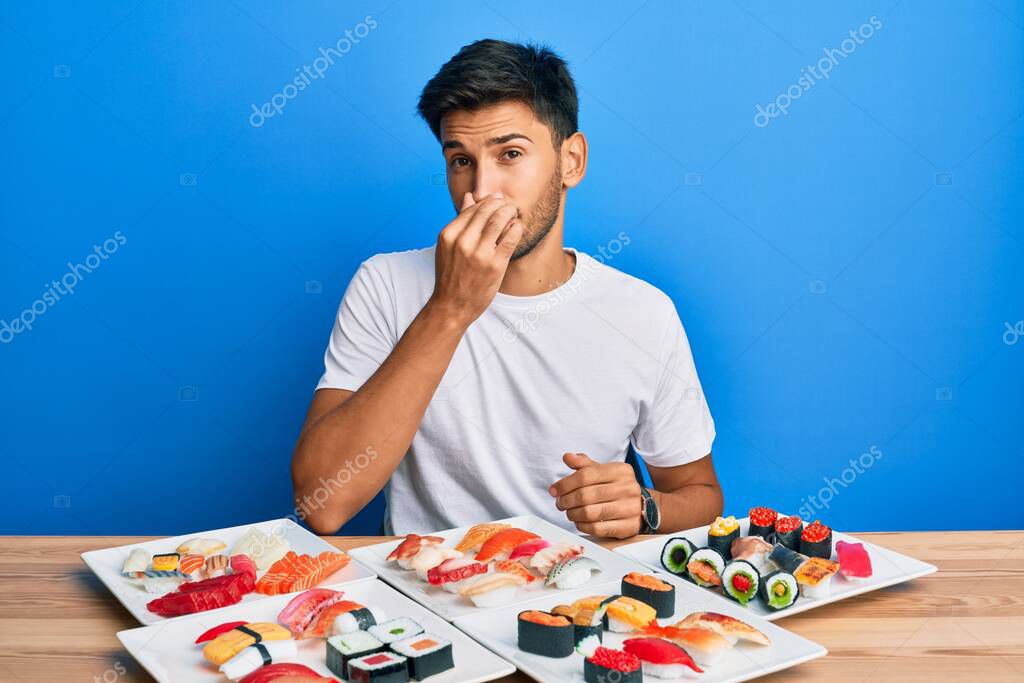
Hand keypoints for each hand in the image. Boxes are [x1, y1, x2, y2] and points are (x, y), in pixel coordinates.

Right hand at [429, 192, 524, 325]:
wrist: (452, 305)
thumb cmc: (451, 275)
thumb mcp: (448, 246)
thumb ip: (460, 221)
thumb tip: (469, 197)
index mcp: (449, 234)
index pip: (473, 208)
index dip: (489, 201)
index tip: (498, 200)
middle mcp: (462, 242)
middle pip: (487, 210)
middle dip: (502, 204)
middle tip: (509, 207)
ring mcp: (479, 253)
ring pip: (500, 220)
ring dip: (511, 213)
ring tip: (515, 214)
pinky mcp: (495, 265)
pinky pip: (511, 238)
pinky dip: (517, 228)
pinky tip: (518, 228)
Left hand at [549, 453, 642, 538]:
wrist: (644, 506)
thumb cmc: (617, 487)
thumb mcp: (604, 471)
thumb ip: (585, 465)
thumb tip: (567, 457)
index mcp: (620, 471)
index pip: (585, 475)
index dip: (565, 484)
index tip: (554, 490)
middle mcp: (627, 488)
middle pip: (585, 495)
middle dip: (566, 501)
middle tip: (560, 503)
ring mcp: (629, 508)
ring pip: (590, 513)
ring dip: (572, 514)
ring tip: (569, 512)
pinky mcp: (628, 527)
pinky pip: (597, 528)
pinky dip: (582, 526)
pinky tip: (579, 522)